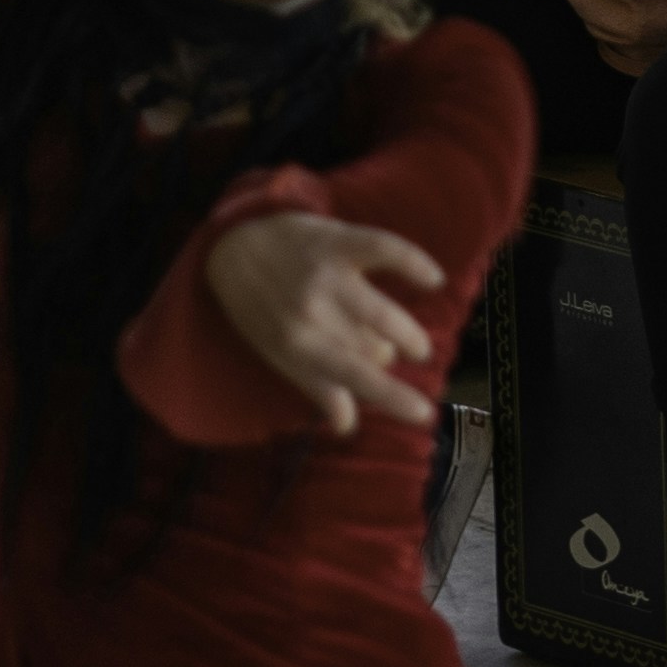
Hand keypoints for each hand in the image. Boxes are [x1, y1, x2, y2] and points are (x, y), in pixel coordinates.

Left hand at [204, 208, 442, 436]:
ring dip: (407, 333)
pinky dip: (414, 263)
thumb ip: (316, 387)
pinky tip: (433, 279)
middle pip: (372, 346)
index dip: (393, 397)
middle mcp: (312, 311)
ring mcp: (326, 274)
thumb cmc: (259, 309)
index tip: (425, 415)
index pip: (353, 376)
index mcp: (296, 345)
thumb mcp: (278, 353)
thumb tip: (347, 426)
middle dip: (388, 357)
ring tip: (417, 345)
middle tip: (395, 357)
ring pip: (382, 311)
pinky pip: (384, 249)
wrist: (233, 249)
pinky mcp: (337, 239)